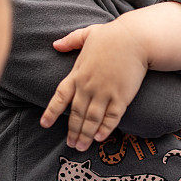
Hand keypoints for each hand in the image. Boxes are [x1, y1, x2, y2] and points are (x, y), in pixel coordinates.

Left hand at [40, 21, 148, 151]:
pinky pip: (111, 117)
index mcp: (78, 73)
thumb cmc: (113, 34)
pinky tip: (99, 138)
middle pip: (77, 113)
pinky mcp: (121, 97)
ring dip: (86, 135)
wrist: (136, 38)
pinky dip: (105, 129)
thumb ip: (71, 40)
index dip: (52, 111)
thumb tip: (55, 44)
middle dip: (73, 131)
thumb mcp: (88, 33)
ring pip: (92, 119)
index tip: (45, 124)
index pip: (60, 96)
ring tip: (82, 147)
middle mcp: (88, 86)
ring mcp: (105, 93)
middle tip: (71, 145)